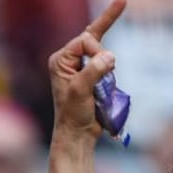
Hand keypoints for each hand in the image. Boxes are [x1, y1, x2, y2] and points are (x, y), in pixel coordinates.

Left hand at [49, 0, 126, 140]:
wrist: (78, 134)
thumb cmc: (74, 113)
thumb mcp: (81, 91)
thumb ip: (93, 71)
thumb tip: (109, 56)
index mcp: (60, 60)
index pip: (85, 40)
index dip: (98, 51)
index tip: (105, 68)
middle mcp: (69, 60)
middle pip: (94, 38)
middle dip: (104, 56)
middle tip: (108, 68)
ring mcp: (81, 67)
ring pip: (104, 54)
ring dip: (109, 71)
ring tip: (100, 93)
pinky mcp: (92, 75)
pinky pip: (108, 64)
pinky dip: (112, 74)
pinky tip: (105, 90)